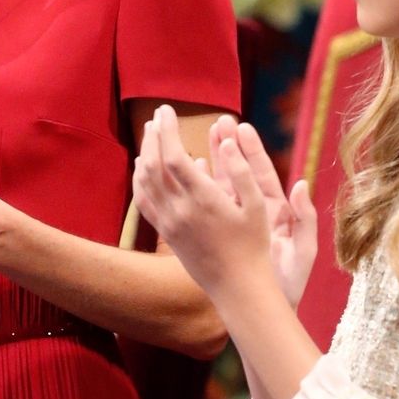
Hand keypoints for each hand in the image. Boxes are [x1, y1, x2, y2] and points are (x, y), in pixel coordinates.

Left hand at [133, 105, 272, 299]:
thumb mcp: (258, 207)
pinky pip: (144, 201)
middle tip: (159, 116)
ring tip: (151, 134)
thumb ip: (241, 172)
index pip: (173, 156)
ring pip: (144, 181)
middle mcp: (180, 211)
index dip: (167, 129)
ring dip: (145, 153)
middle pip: (153, 164)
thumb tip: (226, 142)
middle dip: (154, 136)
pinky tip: (144, 166)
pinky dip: (139, 179)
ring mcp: (170, 223)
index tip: (168, 110)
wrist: (237, 288)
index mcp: (204, 200)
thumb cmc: (254, 246)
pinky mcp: (166, 234)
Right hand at [209, 116, 316, 307]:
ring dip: (213, 160)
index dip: (251, 152)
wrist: (267, 311)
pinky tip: (191, 169)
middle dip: (229, 146)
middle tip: (219, 121)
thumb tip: (302, 185)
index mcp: (275, 214)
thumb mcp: (302, 252)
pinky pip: (207, 206)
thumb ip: (305, 219)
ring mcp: (235, 222)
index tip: (242, 128)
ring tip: (203, 135)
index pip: (261, 176)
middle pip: (239, 174)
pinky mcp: (219, 233)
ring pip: (220, 186)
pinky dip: (199, 187)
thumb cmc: (288, 285)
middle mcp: (254, 213)